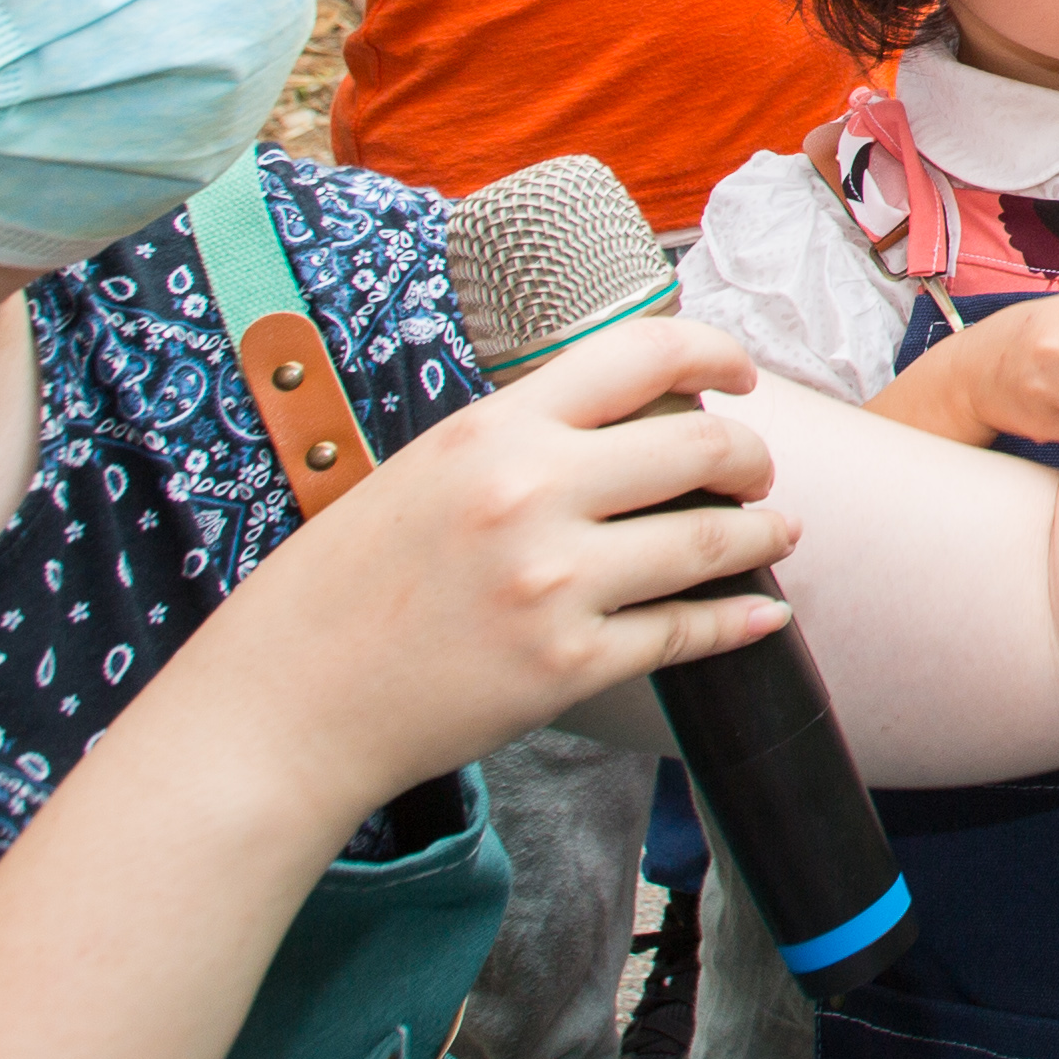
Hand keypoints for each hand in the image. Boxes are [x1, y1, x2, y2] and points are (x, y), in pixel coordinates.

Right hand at [149, 314, 796, 829]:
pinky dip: (739, 621)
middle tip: (757, 472)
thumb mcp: (422, 473)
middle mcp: (532, 493)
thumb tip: (624, 427)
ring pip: (711, 541)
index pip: (641, 353)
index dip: (715, 353)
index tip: (742, 373)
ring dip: (762, 534)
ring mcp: (555, 583)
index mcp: (493, 430)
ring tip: (775, 532)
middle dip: (751, 459)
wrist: (283, 706)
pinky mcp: (568, 665)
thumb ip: (518, 443)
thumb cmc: (340, 590)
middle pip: (702, 447)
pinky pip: (686, 632)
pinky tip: (761, 615)